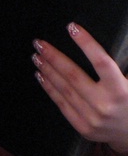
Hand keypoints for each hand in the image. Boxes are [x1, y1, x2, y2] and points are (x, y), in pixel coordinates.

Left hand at [35, 23, 127, 154]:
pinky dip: (49, 88)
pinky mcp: (83, 127)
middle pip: (73, 75)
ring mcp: (93, 118)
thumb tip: (108, 42)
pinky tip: (41, 76)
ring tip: (37, 56)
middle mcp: (106, 105)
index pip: (101, 62)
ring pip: (64, 89)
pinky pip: (62, 104)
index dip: (86, 43)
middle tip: (39, 43)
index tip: (72, 27)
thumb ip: (119, 65)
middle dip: (53, 57)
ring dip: (47, 70)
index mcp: (121, 91)